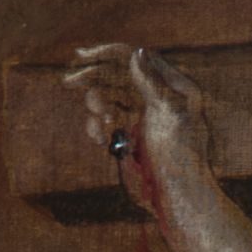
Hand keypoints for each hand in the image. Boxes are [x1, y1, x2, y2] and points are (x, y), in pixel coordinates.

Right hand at [69, 43, 206, 175]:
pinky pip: (106, 123)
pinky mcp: (131, 136)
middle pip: (117, 75)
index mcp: (173, 87)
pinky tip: (101, 139)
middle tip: (69, 82)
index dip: (107, 54)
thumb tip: (135, 53)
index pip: (135, 58)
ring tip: (103, 125)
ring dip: (97, 107)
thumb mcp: (169, 115)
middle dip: (94, 79)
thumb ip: (151, 84)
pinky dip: (98, 127)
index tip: (81, 58)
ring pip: (108, 99)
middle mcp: (157, 98)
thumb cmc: (182, 158)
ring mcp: (143, 117)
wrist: (180, 198)